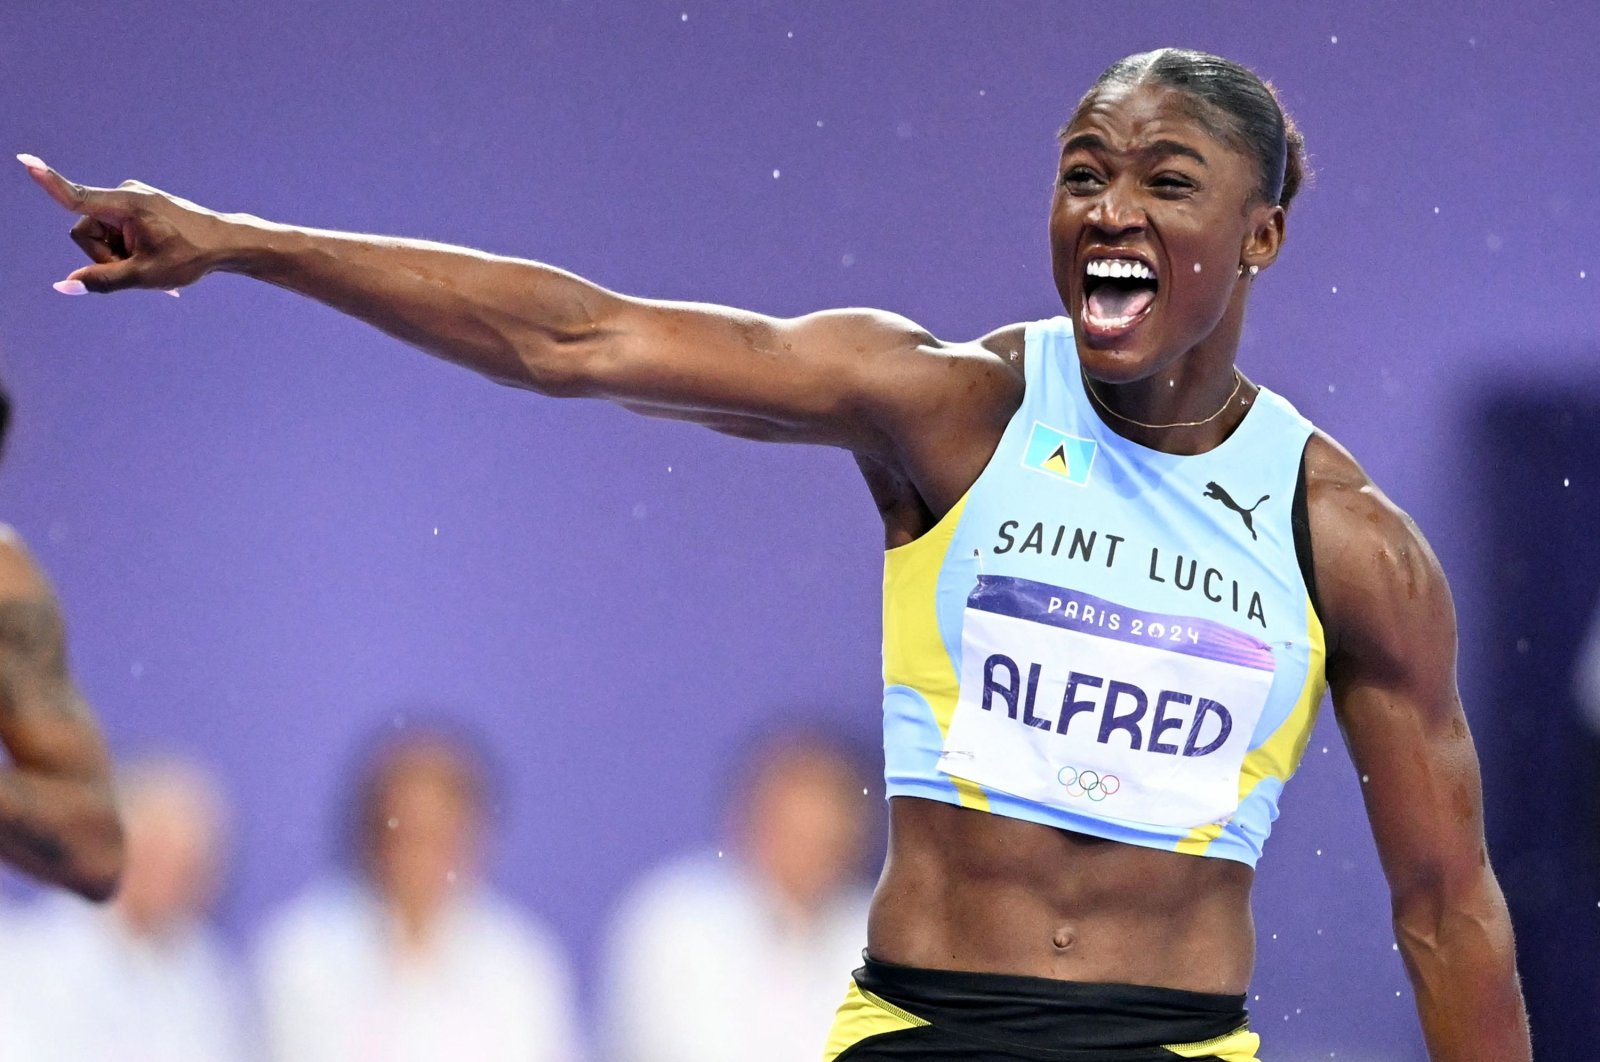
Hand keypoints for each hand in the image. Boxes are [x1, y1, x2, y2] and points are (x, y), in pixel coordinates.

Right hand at [18, 154, 230, 295]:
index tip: (25, 161)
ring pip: (101, 235)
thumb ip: (103, 280)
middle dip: (104, 256)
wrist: (225, 243)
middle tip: (139, 267)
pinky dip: (129, 249)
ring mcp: (131, 199)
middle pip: (86, 232)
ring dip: (118, 254)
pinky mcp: (137, 205)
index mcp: (125, 205)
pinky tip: (154, 261)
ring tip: (151, 262)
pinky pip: (116, 231)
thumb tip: (64, 285)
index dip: (48, 183)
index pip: (77, 196)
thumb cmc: (189, 257)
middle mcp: (123, 195)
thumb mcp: (145, 275)